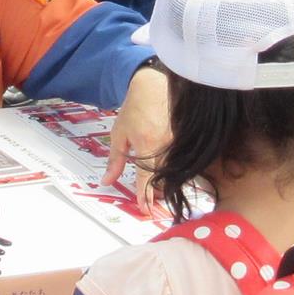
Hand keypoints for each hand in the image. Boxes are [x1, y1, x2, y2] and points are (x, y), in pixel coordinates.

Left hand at [102, 64, 172, 207]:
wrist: (155, 85)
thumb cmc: (134, 108)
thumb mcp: (119, 134)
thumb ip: (114, 160)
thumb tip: (106, 181)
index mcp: (148, 144)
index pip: (146, 176)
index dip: (145, 195)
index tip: (144, 210)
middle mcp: (167, 144)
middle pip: (163, 177)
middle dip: (156, 191)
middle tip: (149, 199)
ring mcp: (179, 140)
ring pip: (173, 168)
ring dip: (164, 179)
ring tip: (157, 185)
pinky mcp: (186, 137)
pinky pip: (179, 158)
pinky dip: (172, 166)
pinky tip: (165, 165)